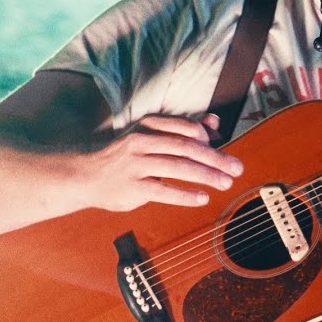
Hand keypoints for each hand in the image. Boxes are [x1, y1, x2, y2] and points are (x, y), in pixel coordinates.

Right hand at [77, 113, 243, 210]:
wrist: (85, 175)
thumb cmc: (125, 156)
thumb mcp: (149, 137)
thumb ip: (182, 131)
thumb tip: (214, 122)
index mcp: (149, 126)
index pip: (186, 128)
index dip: (207, 138)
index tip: (222, 149)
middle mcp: (142, 142)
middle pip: (187, 148)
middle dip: (216, 158)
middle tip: (237, 168)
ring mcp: (136, 165)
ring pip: (178, 168)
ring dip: (206, 176)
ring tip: (225, 183)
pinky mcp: (133, 187)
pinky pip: (164, 191)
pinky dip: (186, 195)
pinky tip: (202, 198)